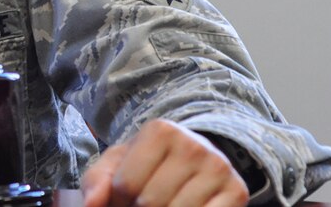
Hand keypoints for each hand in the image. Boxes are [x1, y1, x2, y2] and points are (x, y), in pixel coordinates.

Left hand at [82, 119, 248, 206]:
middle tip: (141, 205)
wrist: (194, 162)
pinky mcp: (238, 192)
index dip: (118, 200)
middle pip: (151, 203)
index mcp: (160, 131)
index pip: (125, 185)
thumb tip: (92, 204)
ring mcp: (218, 169)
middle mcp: (193, 145)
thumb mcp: (118, 163)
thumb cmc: (148, 164)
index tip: (123, 197)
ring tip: (162, 205)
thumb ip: (97, 181)